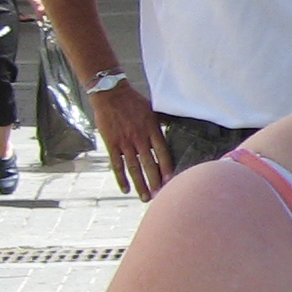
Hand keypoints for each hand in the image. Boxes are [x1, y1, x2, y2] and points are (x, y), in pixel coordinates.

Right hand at [88, 80, 173, 200]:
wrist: (110, 93)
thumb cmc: (134, 101)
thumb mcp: (154, 110)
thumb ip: (165, 122)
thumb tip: (182, 125)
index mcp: (152, 130)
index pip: (163, 153)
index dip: (168, 168)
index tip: (172, 181)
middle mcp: (139, 138)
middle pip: (150, 164)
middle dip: (155, 182)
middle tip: (160, 196)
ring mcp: (125, 142)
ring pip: (134, 168)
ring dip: (140, 184)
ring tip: (145, 198)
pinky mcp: (111, 144)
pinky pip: (116, 164)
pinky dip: (120, 178)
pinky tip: (125, 189)